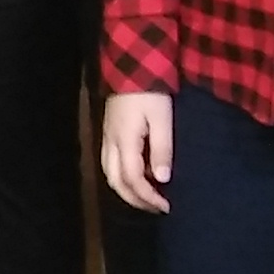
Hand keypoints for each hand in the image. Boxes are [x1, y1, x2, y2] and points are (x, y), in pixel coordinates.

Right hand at [100, 92, 174, 213]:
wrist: (132, 66)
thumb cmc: (151, 92)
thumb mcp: (162, 119)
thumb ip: (161, 149)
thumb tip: (162, 179)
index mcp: (124, 142)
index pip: (133, 179)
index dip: (148, 197)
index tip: (166, 206)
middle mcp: (111, 143)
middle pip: (116, 182)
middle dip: (135, 199)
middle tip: (156, 208)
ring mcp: (107, 137)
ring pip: (109, 174)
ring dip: (127, 190)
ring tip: (146, 196)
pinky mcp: (108, 131)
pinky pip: (110, 163)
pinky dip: (122, 177)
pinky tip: (138, 176)